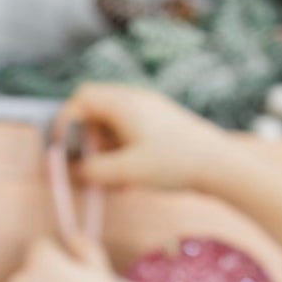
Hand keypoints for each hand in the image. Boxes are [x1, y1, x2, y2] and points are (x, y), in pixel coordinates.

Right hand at [53, 82, 234, 193]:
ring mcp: (148, 111)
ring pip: (112, 127)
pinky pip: (129, 135)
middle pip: (95, 113)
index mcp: (123, 102)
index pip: (81, 99)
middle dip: (87, 143)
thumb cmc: (174, 163)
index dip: (65, 124)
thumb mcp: (126, 171)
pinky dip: (122, 156)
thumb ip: (93, 171)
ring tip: (113, 182)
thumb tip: (74, 172)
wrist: (220, 164)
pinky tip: (130, 182)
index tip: (62, 151)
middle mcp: (134, 100)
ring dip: (105, 154)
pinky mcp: (160, 126)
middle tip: (91, 169)